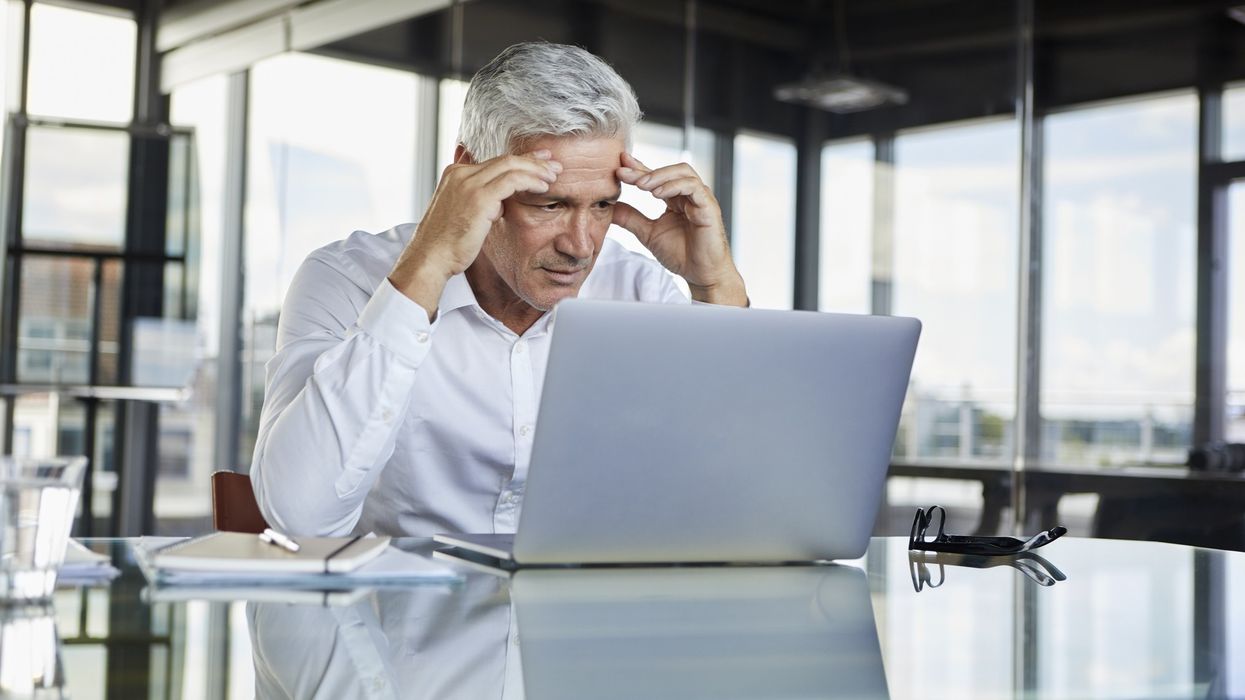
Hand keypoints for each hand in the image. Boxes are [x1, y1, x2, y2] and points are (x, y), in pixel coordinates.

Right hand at [389, 150, 561, 315]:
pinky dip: (531, 181)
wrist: (430, 257)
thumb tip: (498, 204)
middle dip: (532, 160)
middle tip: (553, 163)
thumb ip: (479, 203)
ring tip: (554, 176)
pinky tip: (543, 187)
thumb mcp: (460, 215)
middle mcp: (460, 173)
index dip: (519, 160)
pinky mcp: (479, 197)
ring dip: (536, 169)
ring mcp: (468, 183)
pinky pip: (512, 180)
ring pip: (511, 166)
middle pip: (504, 160)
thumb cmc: (447, 244)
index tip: (538, 162)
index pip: (494, 162)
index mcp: (454, 174)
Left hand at [614, 153, 746, 305]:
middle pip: (668, 170)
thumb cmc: (681, 255)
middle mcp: (689, 194)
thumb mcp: (648, 233)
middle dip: (644, 170)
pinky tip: (658, 193)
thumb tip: (609, 206)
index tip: (619, 166)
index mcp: (675, 198)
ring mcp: (700, 198)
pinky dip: (675, 186)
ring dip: (659, 176)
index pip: (656, 177)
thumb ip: (630, 218)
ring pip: (682, 172)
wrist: (700, 275)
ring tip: (640, 185)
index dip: (638, 169)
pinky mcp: (709, 207)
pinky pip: (694, 187)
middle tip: (623, 172)